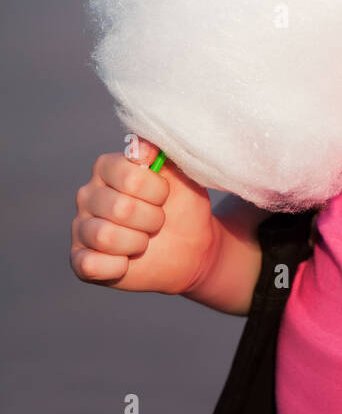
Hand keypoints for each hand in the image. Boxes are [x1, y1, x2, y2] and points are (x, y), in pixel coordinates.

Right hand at [70, 137, 218, 295]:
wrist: (189, 248)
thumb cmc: (181, 206)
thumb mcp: (179, 173)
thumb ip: (160, 152)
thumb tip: (141, 146)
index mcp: (107, 167)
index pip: (131, 176)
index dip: (157, 191)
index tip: (165, 196)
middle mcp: (87, 194)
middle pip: (120, 208)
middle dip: (152, 220)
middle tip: (158, 222)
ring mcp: (80, 228)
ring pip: (106, 236)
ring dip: (137, 243)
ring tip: (144, 241)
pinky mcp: (80, 261)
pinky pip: (91, 265)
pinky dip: (117, 266)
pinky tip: (127, 261)